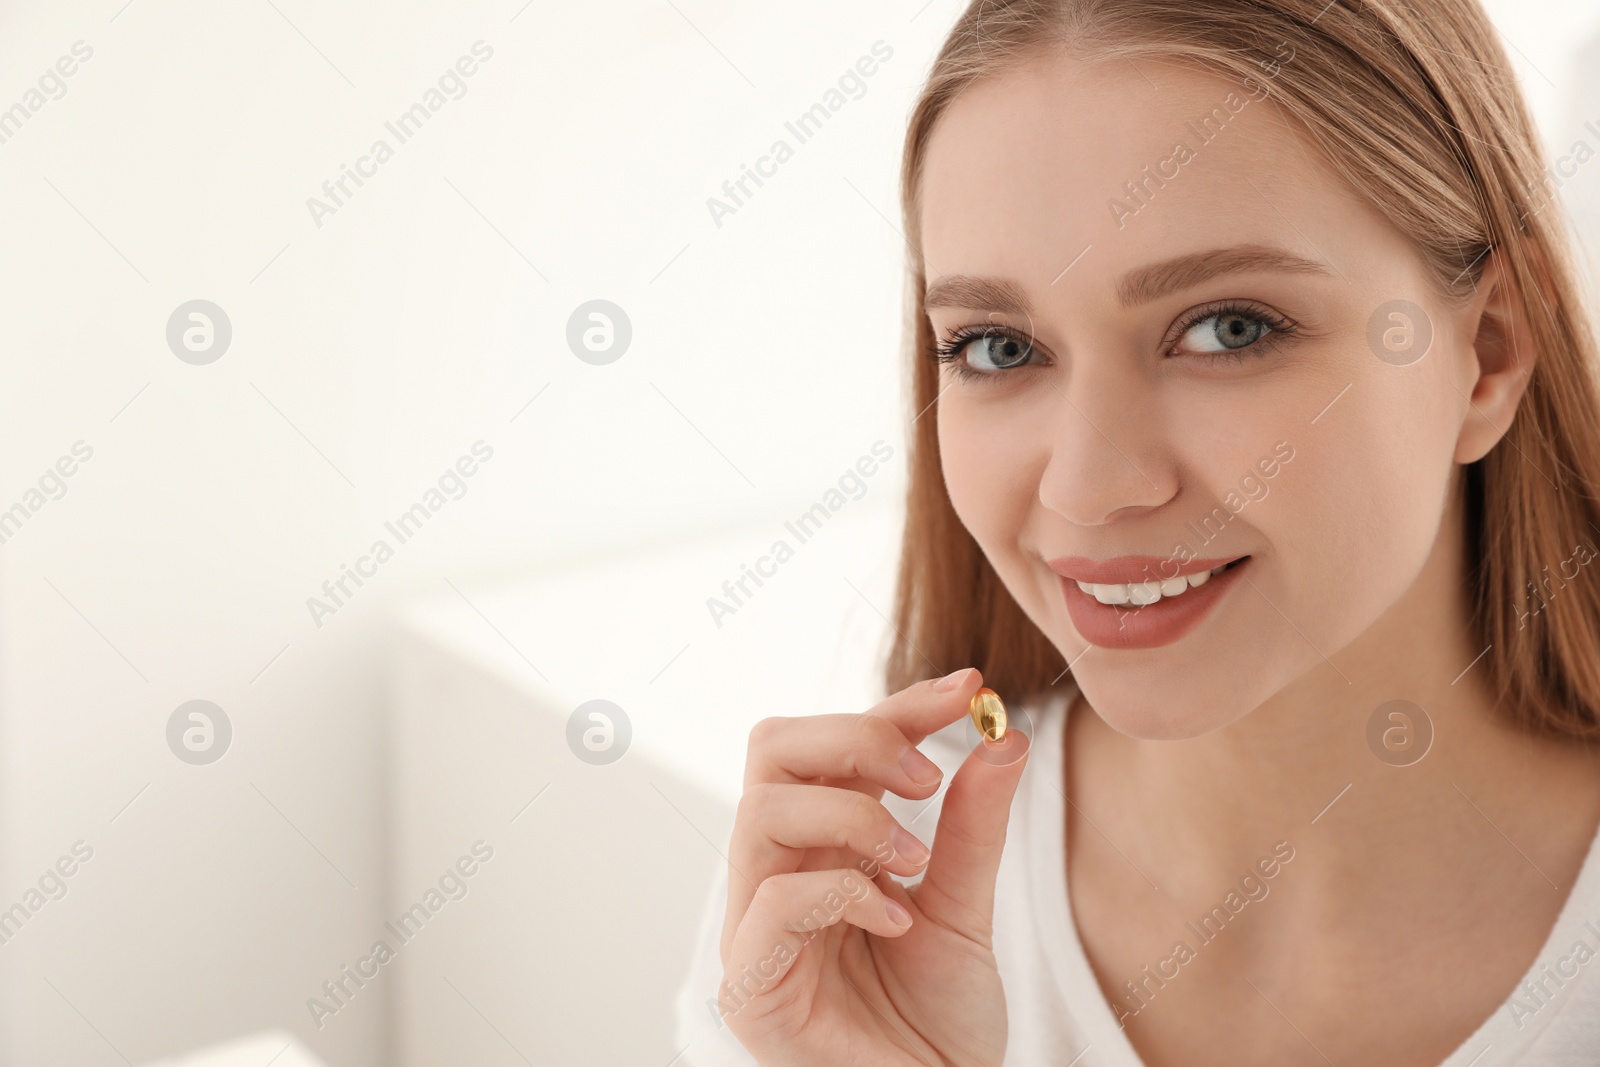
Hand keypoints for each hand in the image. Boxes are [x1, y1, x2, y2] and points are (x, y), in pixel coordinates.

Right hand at [714, 667, 1031, 1065]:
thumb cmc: (935, 1025)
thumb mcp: (964, 910)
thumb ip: (973, 827)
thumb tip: (1005, 735)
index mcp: (823, 846)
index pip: (834, 744)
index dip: (897, 706)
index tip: (969, 689)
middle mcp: (781, 872)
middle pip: (771, 748)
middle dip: (854, 738)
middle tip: (924, 777)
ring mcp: (757, 925)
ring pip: (761, 810)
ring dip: (851, 816)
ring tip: (912, 860)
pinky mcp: (751, 983)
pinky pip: (774, 900)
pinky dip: (842, 891)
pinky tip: (894, 920)